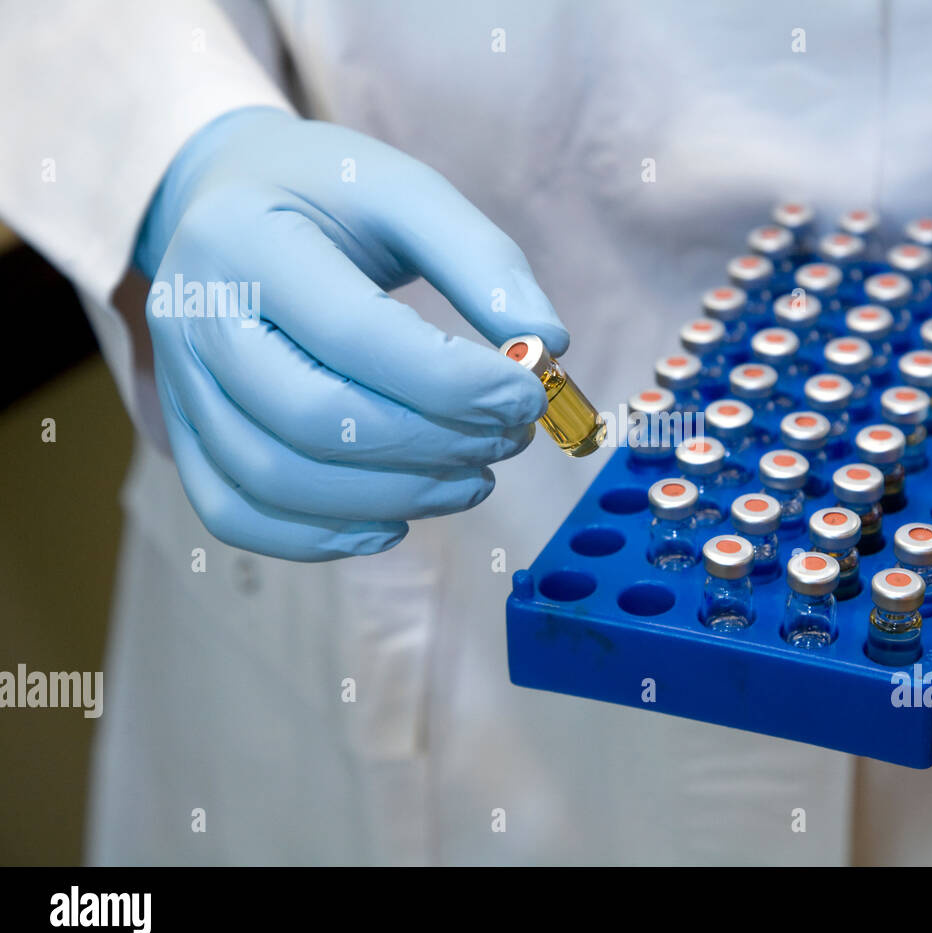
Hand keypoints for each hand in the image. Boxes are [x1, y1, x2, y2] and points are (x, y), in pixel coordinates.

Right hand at [134, 107, 567, 560]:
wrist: (227, 200)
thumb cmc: (328, 197)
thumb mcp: (406, 193)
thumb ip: (482, 261)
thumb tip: (550, 346)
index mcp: (244, 239)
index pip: (353, 334)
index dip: (454, 381)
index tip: (528, 394)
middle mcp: (192, 317)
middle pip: (312, 420)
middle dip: (432, 445)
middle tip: (508, 439)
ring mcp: (179, 384)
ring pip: (277, 480)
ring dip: (395, 497)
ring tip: (475, 479)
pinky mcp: (186, 434)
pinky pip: (237, 514)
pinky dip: (322, 538)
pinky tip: (397, 521)